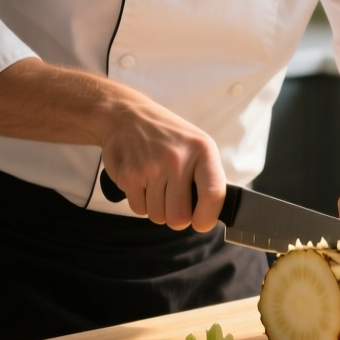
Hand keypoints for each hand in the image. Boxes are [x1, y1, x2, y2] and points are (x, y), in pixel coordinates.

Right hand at [98, 93, 225, 232]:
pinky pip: (139, 209)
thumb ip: (207, 177)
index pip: (213, 194)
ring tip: (156, 184)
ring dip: (157, 208)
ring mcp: (151, 167)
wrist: (126, 116)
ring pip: (157, 216)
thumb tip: (211, 214)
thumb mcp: (197, 145)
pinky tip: (142, 181)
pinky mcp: (129, 175)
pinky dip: (140, 202)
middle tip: (173, 202)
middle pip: (179, 217)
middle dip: (176, 217)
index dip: (207, 217)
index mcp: (202, 150)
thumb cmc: (166, 136)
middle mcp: (177, 158)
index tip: (201, 223)